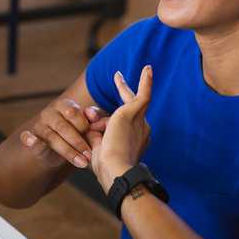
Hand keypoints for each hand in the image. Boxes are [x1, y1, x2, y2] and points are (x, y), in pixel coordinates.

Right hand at [20, 97, 108, 168]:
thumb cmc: (80, 135)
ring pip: (51, 137)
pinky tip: (31, 141)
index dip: (84, 127)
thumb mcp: (90, 127)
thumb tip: (92, 115)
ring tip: (82, 163)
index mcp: (65, 105)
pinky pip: (27, 138)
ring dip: (67, 151)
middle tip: (89, 155)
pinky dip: (29, 139)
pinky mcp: (31, 138)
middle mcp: (50, 113)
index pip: (73, 113)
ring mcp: (39, 125)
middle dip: (77, 142)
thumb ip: (95, 118)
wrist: (63, 151)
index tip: (95, 140)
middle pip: (62, 126)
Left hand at [91, 66, 152, 193]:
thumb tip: (90, 119)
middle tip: (108, 89)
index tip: (98, 118)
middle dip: (100, 120)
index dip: (105, 123)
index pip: (119, 125)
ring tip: (91, 120)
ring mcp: (139, 120)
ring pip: (115, 111)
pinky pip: (143, 94)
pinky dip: (146, 82)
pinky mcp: (133, 112)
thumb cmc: (107, 167)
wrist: (116, 170)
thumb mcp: (98, 148)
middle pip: (116, 116)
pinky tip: (148, 68)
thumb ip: (95, 133)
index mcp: (136, 140)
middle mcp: (142, 129)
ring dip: (99, 120)